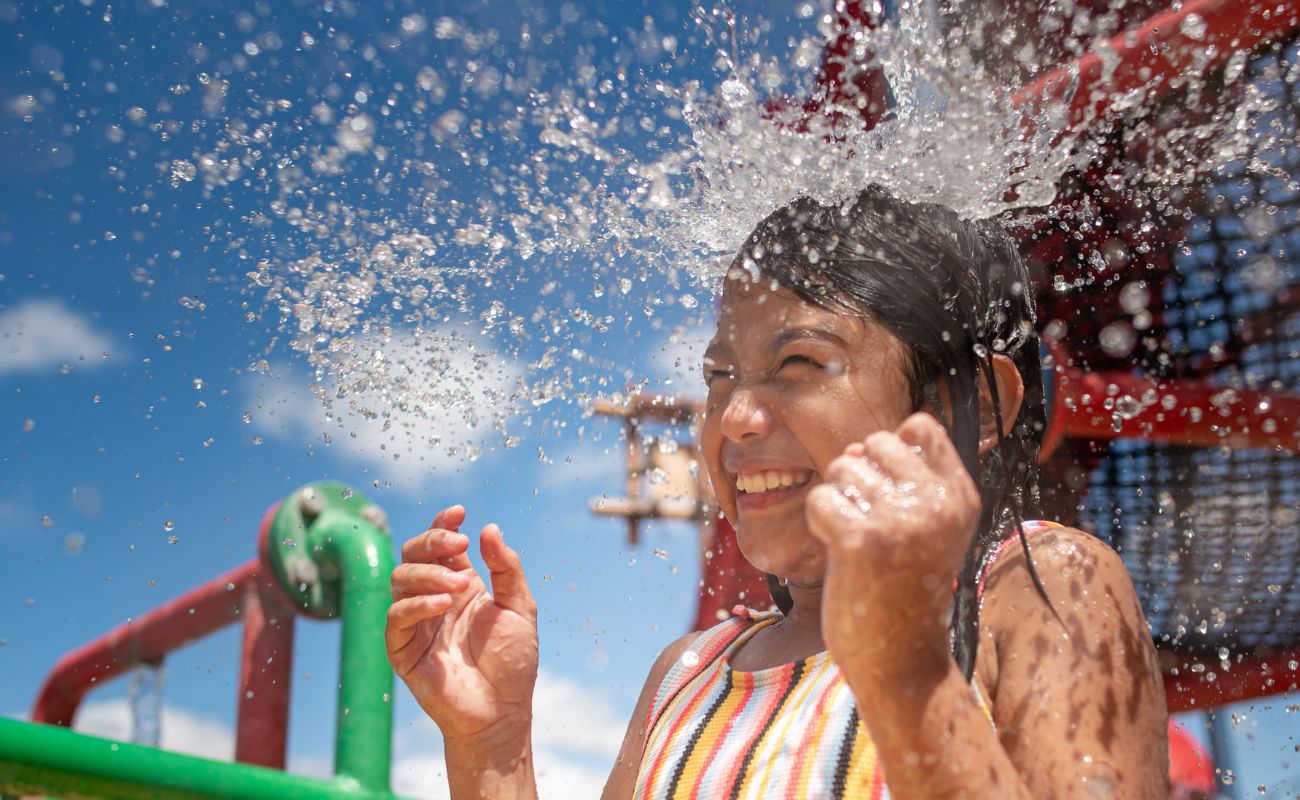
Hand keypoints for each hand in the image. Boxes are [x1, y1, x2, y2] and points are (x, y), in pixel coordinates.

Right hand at [386, 505, 538, 744]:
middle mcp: (434, 598)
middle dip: (432, 542)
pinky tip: (443, 604)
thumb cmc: (513, 662)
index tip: (459, 513)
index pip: (442, 545)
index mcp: (461, 585)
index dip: (444, 524)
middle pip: (414, 555)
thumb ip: (506, 568)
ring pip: (400, 580)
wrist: (502, 711)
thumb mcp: (519, 607)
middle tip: (458, 547)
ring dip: (427, 574)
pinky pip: (397, 617)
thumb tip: (489, 529)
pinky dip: (416, 605)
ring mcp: (417, 622)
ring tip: (457, 587)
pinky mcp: (403, 649)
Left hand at [804, 413, 980, 681]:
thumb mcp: (928, 531)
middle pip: (873, 442)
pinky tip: (839, 554)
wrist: (903, 664)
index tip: (888, 492)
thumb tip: (855, 447)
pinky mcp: (861, 541)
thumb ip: (903, 481)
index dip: (892, 449)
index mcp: (960, 496)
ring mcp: (900, 521)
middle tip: (867, 524)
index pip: (921, 426)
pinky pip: (820, 499)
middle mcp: (937, 503)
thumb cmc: (906, 592)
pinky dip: (819, 523)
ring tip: (856, 543)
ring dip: (836, 501)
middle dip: (857, 475)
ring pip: (841, 468)